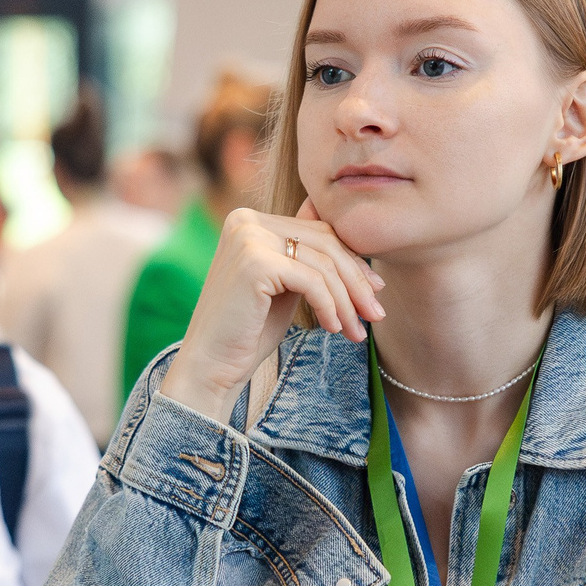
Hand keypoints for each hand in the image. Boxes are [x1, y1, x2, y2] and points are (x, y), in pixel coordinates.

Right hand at [158, 202, 384, 420]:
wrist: (210, 366)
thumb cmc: (248, 331)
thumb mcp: (285, 286)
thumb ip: (306, 257)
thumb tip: (349, 237)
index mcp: (250, 220)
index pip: (318, 231)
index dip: (352, 261)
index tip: (374, 291)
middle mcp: (246, 220)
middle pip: (325, 243)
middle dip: (356, 281)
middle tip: (375, 315)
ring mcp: (248, 238)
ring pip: (323, 263)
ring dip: (347, 301)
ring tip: (357, 331)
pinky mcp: (254, 262)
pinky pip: (312, 281)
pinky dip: (330, 306)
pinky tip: (333, 329)